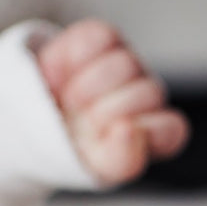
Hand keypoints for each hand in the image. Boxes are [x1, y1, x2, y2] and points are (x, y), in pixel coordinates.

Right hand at [37, 19, 189, 186]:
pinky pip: (99, 39)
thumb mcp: (95, 167)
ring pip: (125, 64)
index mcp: (156, 134)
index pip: (172, 129)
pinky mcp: (104, 38)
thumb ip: (121, 159)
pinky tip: (60, 77)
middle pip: (149, 93)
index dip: (144, 131)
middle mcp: (148, 96)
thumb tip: (128, 129)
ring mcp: (129, 64)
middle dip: (105, 113)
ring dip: (86, 88)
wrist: (34, 121)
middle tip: (81, 123)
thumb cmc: (75, 150)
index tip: (113, 136)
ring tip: (69, 101)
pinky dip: (72, 59)